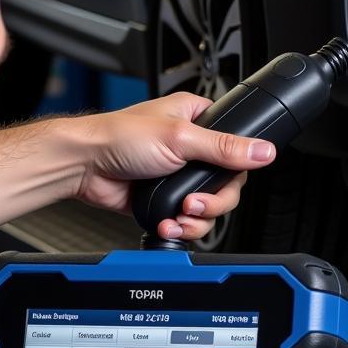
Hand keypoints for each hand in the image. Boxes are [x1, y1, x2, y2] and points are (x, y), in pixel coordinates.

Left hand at [76, 93, 275, 241]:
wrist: (84, 166)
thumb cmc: (119, 138)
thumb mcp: (179, 138)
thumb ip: (224, 148)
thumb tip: (263, 150)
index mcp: (197, 120)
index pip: (236, 147)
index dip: (236, 170)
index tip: (226, 181)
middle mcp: (190, 148)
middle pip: (226, 186)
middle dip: (213, 202)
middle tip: (194, 204)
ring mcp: (178, 176)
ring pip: (208, 207)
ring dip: (195, 219)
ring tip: (178, 217)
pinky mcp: (165, 199)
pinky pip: (187, 220)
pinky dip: (180, 227)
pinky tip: (168, 223)